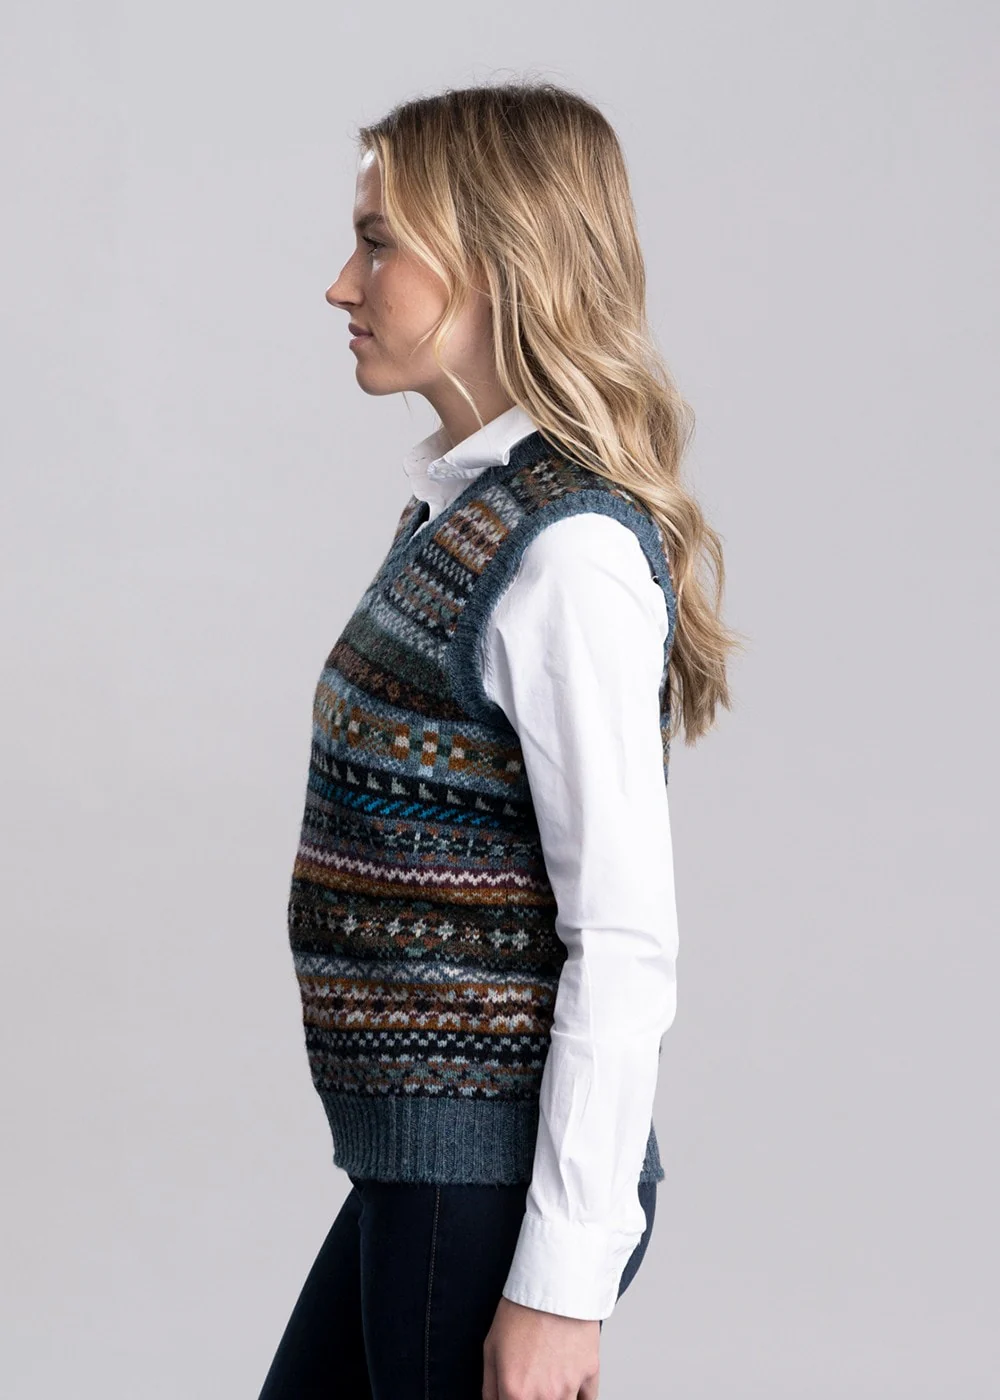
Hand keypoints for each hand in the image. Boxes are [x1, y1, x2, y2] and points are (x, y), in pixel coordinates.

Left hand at [482, 1294, 600, 1399]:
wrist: (553, 1280)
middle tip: (532, 1385)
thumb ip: (490, 1388)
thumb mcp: (491, 1349)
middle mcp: (545, 1396)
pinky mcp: (590, 1372)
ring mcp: (569, 1386)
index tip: (516, 1394)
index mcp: (516, 1393)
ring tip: (549, 1380)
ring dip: (557, 1399)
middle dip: (534, 1398)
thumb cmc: (522, 1310)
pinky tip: (569, 1383)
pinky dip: (579, 1397)